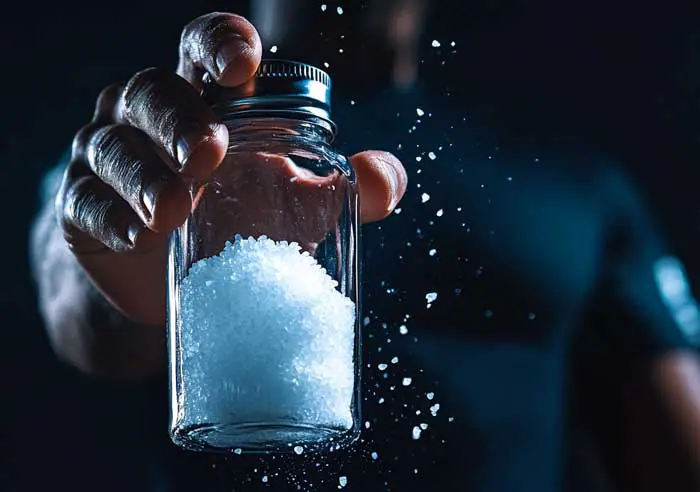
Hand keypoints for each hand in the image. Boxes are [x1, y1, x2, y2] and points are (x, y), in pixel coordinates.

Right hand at [56, 12, 407, 326]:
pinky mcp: (83, 206)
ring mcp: (111, 157)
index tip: (243, 66)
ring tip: (174, 208)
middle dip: (180, 118)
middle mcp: (153, 116)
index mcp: (208, 100)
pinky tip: (138, 236)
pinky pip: (85, 200)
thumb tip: (387, 179)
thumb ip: (342, 190)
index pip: (206, 48)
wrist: (176, 282)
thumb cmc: (240, 225)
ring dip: (144, 172)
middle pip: (153, 91)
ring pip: (112, 143)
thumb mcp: (296, 207)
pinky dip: (109, 216)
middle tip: (210, 153)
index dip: (221, 44)